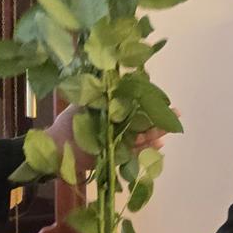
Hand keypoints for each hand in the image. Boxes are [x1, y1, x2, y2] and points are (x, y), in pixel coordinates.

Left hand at [49, 106, 179, 178]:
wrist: (56, 148)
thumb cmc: (68, 124)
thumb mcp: (84, 104)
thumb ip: (99, 94)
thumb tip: (114, 76)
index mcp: (110, 113)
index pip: (133, 107)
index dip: (148, 104)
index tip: (163, 99)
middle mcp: (116, 127)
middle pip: (141, 122)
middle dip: (158, 119)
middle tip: (176, 113)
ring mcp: (116, 142)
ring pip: (140, 137)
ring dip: (155, 134)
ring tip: (169, 130)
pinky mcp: (114, 156)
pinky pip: (133, 153)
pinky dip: (145, 150)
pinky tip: (158, 145)